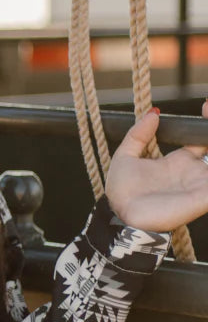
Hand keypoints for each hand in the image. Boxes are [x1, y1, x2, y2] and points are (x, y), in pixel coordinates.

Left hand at [106, 101, 207, 231]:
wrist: (122, 216)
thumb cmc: (123, 194)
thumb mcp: (124, 157)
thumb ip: (137, 134)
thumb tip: (153, 113)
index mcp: (178, 162)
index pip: (200, 139)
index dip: (204, 124)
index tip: (205, 105)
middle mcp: (193, 172)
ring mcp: (201, 185)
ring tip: (207, 125)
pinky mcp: (204, 197)